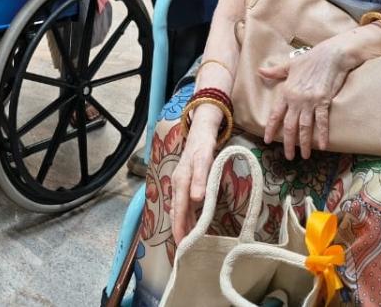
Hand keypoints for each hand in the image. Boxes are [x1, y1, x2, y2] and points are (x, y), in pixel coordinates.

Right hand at [170, 111, 220, 243]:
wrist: (201, 131)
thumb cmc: (203, 146)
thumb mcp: (204, 160)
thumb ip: (200, 179)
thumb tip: (196, 200)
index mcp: (181, 181)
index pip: (179, 209)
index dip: (180, 226)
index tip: (182, 243)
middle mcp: (177, 184)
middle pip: (176, 211)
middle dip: (178, 230)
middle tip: (183, 249)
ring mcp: (180, 184)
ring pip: (179, 208)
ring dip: (182, 224)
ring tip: (187, 240)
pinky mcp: (185, 183)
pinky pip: (183, 203)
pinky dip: (186, 215)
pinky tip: (192, 222)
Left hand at [260, 40, 361, 159]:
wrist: (330, 55)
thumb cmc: (310, 59)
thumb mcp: (290, 65)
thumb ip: (275, 72)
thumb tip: (260, 71)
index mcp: (286, 91)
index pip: (276, 114)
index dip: (271, 128)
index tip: (268, 140)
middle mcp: (296, 99)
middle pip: (290, 125)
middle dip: (289, 143)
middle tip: (289, 156)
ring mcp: (310, 101)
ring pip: (305, 127)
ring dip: (304, 143)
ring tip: (305, 156)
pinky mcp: (324, 101)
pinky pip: (322, 122)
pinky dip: (322, 134)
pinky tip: (322, 146)